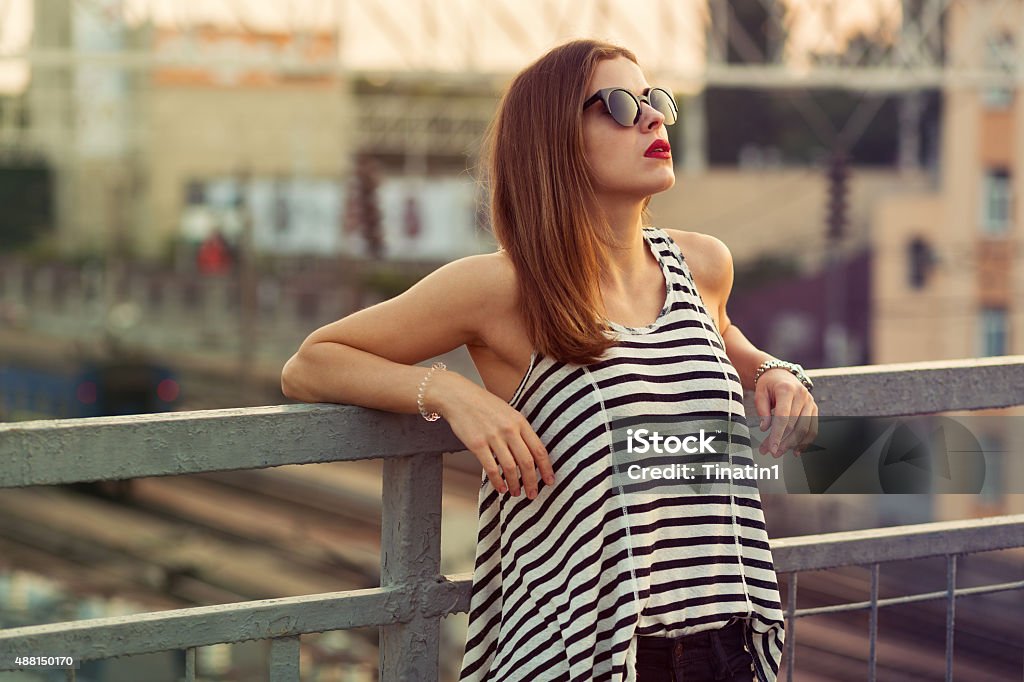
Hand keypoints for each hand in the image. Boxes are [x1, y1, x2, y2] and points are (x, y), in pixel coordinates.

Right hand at [432, 371, 554, 498]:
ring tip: (516, 493)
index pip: (538, 449)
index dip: (546, 468)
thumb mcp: (508, 412)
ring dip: (515, 484)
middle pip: (527, 461)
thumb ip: (519, 430)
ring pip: (510, 467)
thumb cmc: (483, 404)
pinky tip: (501, 487)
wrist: (458, 397)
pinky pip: (491, 468)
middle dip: (532, 481)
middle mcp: (509, 429)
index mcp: (519, 421)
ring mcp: (493, 437)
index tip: (549, 480)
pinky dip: (498, 481)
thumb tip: (530, 452)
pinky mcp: (477, 444)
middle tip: (533, 493)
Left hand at [753, 369, 817, 457]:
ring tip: (779, 452)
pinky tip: (796, 451)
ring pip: (805, 429)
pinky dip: (805, 441)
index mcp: (787, 390)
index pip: (783, 417)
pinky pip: (813, 428)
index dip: (777, 435)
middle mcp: (802, 396)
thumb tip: (765, 428)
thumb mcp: (760, 393)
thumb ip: (762, 410)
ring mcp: (810, 402)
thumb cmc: (768, 385)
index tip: (770, 449)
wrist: (781, 374)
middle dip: (783, 442)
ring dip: (793, 444)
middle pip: (795, 425)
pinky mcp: (814, 408)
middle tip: (771, 453)